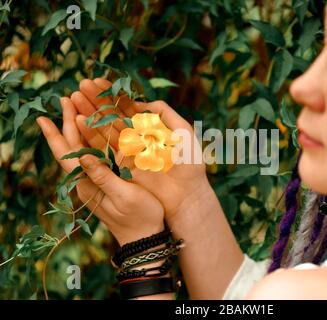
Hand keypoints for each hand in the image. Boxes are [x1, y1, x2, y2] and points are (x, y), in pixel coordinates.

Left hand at [36, 98, 164, 245]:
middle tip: (66, 98)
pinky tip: (97, 128)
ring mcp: (98, 179)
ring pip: (84, 147)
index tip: (43, 116)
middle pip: (72, 146)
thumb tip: (82, 156)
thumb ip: (102, 176)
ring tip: (78, 106)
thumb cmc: (138, 217)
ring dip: (80, 126)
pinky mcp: (109, 179)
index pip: (66, 155)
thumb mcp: (123, 196)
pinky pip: (98, 153)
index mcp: (88, 183)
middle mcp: (88, 179)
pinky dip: (95, 137)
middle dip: (68, 121)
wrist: (145, 236)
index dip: (54, 135)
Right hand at [68, 78, 207, 221]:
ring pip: (105, 129)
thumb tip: (139, 103)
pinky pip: (104, 149)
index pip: (127, 107)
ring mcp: (128, 152)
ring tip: (74, 97)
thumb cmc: (191, 163)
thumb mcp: (183, 130)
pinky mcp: (122, 167)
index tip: (96, 81)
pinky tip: (79, 120)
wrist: (189, 194)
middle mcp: (136, 138)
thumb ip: (164, 112)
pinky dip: (90, 135)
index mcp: (150, 128)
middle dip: (96, 100)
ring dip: (90, 113)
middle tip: (80, 85)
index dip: (112, 94)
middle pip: (112, 116)